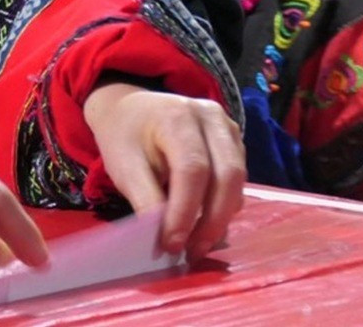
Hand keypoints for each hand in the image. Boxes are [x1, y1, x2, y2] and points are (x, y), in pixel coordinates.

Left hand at [82, 82, 244, 258]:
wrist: (129, 110)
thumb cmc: (124, 137)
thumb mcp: (124, 166)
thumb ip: (146, 199)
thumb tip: (166, 238)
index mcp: (177, 116)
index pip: (192, 169)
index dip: (185, 211)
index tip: (172, 244)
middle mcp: (210, 117)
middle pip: (226, 175)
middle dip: (211, 221)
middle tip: (191, 252)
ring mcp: (226, 127)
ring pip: (237, 181)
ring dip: (220, 217)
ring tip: (196, 244)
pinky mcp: (234, 141)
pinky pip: (238, 179)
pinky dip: (224, 206)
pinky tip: (204, 224)